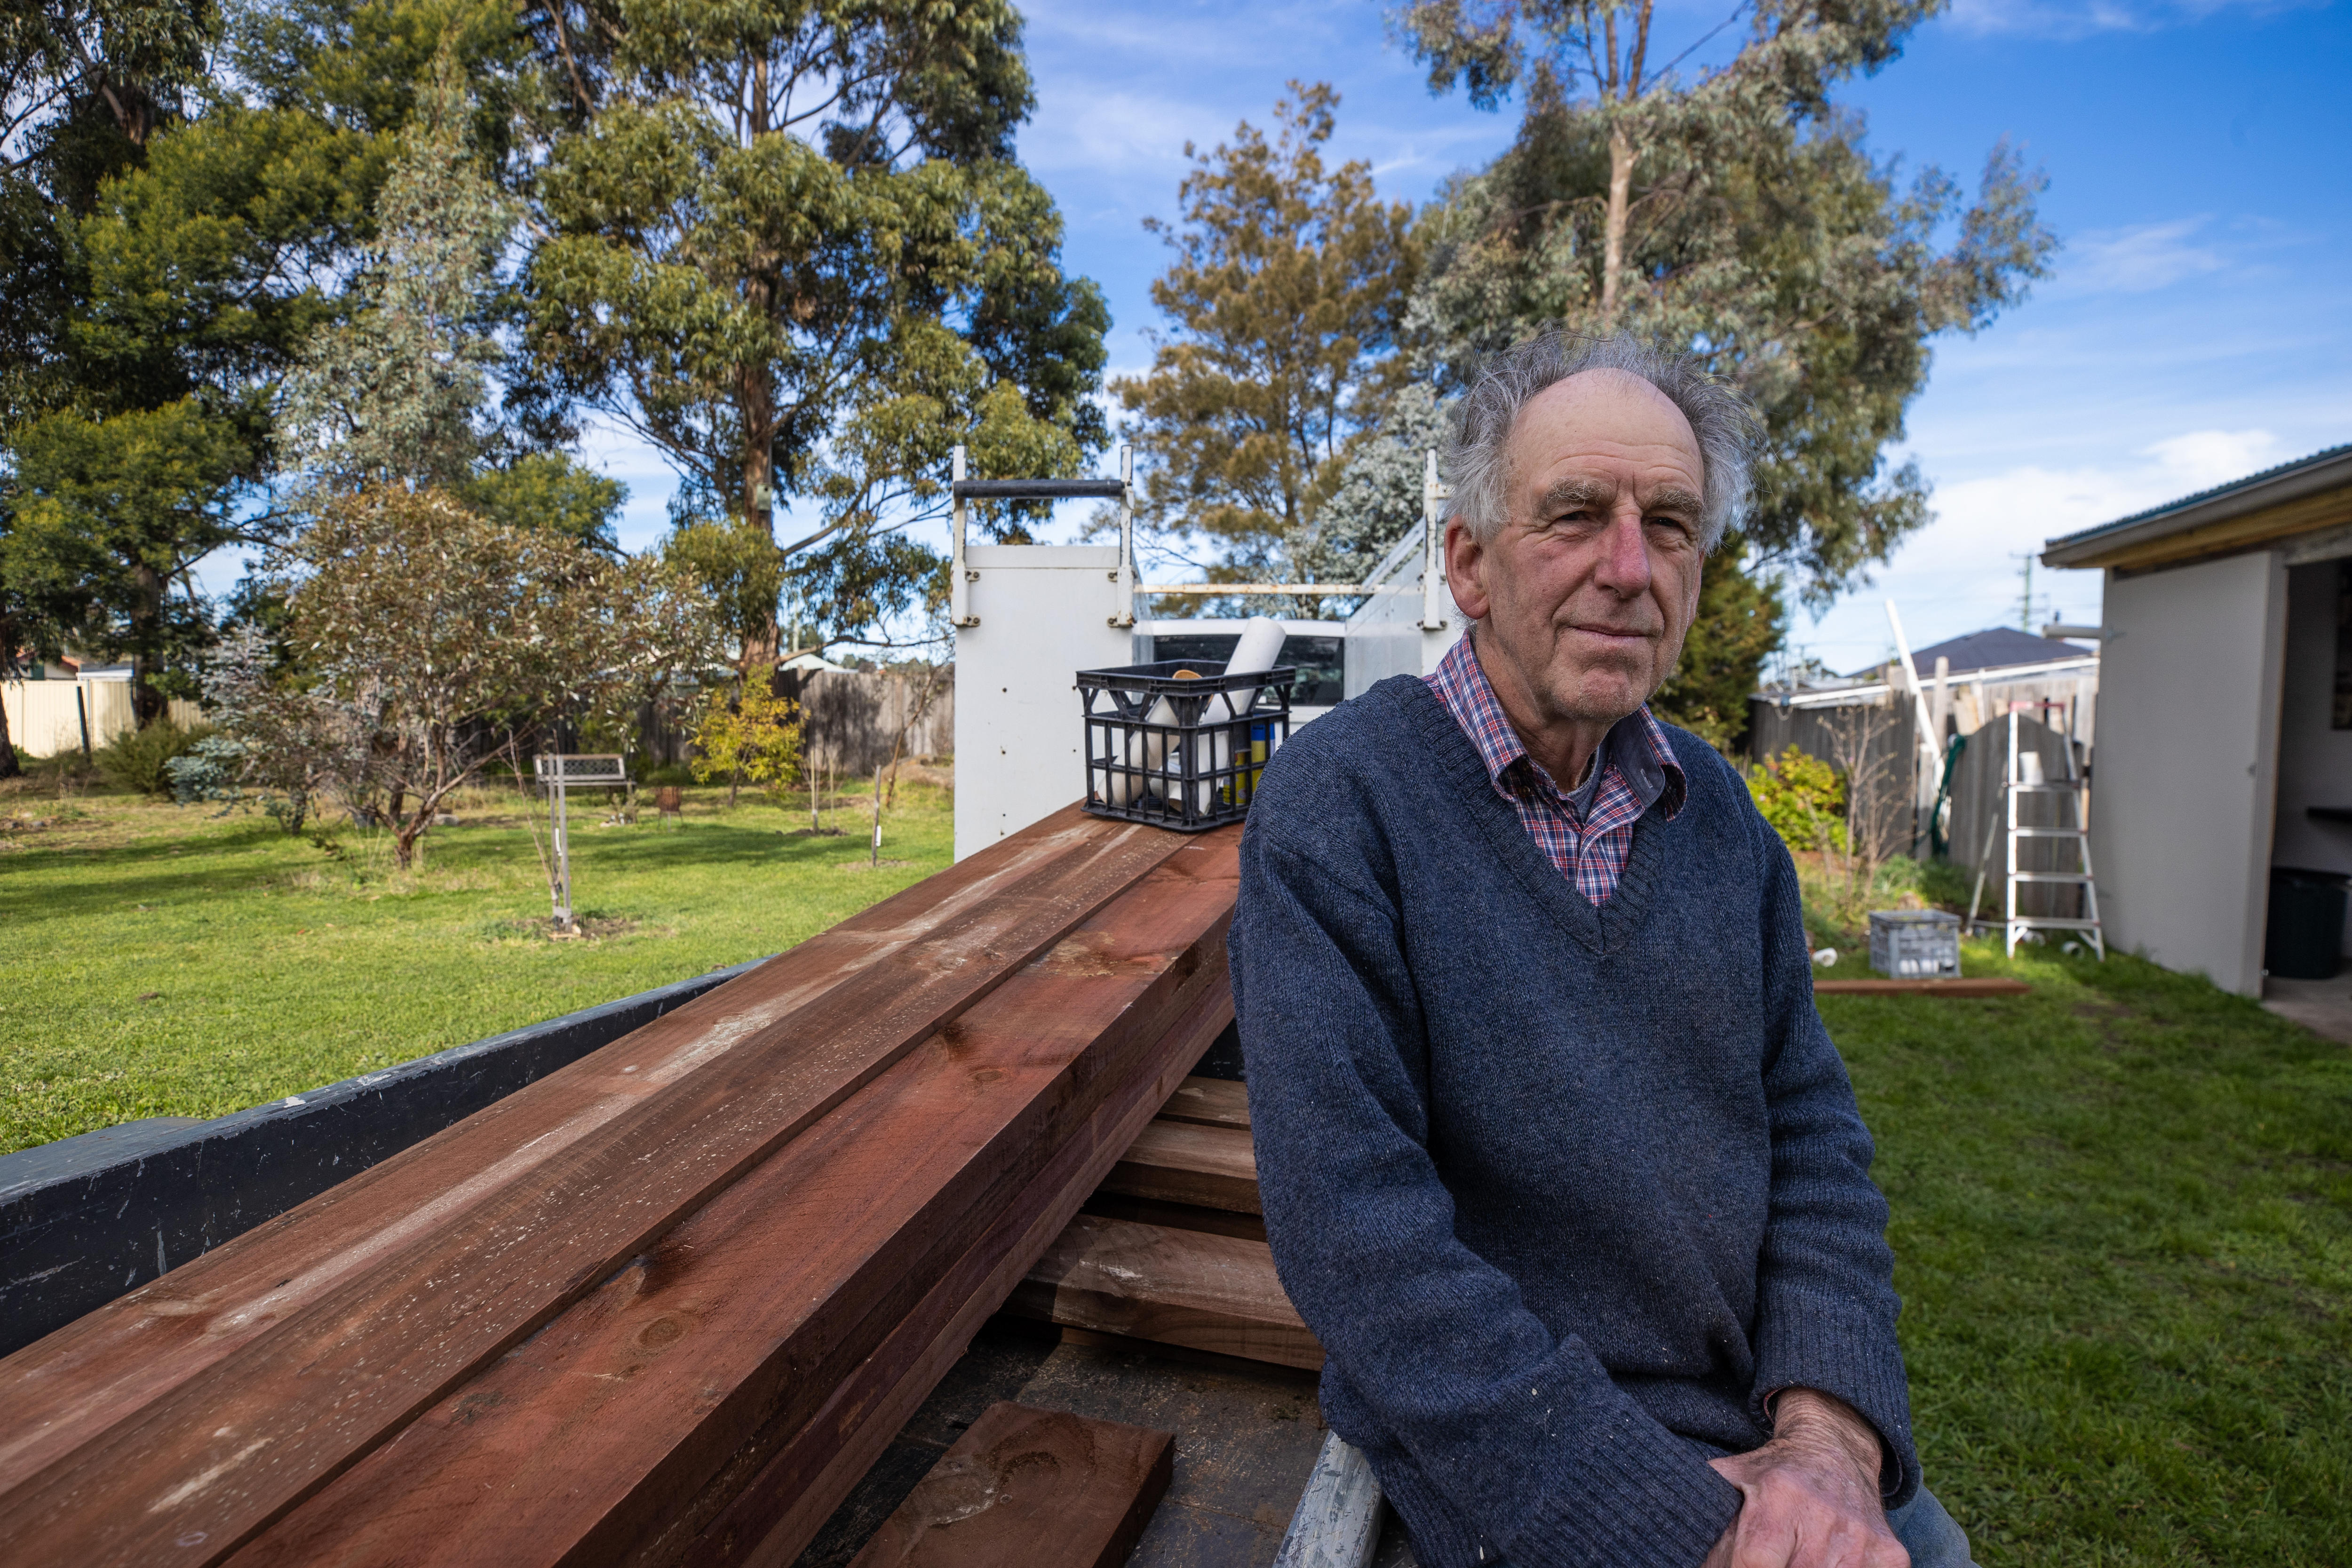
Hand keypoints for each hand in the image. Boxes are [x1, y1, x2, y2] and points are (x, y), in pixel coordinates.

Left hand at [1699, 1389, 1906, 1567]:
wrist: (1837, 1446)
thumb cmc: (1775, 1472)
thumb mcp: (1734, 1476)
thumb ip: (1707, 1507)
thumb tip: (1676, 1545)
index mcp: (1779, 1496)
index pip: (1754, 1560)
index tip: (1738, 1567)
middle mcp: (1824, 1516)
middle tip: (1769, 1559)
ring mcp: (1861, 1539)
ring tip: (1794, 1558)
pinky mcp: (1891, 1554)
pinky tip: (1828, 1563)